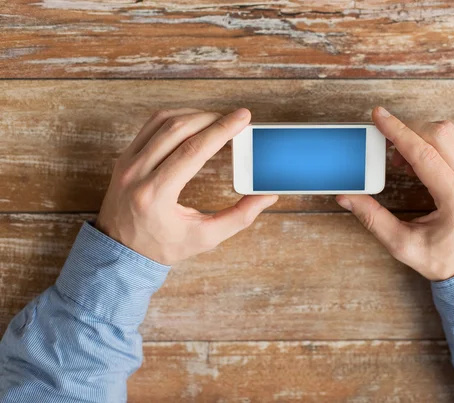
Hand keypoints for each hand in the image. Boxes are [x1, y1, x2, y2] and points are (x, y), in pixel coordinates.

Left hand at [96, 108, 277, 264]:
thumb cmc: (162, 246)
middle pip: (178, 129)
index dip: (221, 130)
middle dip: (212, 118)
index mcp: (156, 195)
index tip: (243, 117)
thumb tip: (267, 197)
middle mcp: (137, 173)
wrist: (119, 251)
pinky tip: (194, 123)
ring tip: (218, 121)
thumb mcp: (204, 238)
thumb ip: (239, 217)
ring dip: (194, 115)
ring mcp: (127, 162)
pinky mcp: (125, 157)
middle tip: (236, 120)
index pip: (193, 150)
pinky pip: (151, 126)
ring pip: (163, 121)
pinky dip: (177, 118)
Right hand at [336, 107, 453, 280]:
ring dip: (419, 135)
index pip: (424, 153)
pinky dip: (431, 143)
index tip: (379, 116)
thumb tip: (346, 197)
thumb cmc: (444, 260)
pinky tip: (415, 161)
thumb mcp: (403, 245)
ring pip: (449, 134)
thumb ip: (373, 219)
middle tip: (384, 144)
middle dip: (407, 129)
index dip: (398, 132)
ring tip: (399, 159)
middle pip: (440, 134)